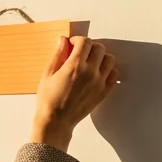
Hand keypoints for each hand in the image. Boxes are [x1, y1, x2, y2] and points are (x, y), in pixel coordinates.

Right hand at [30, 36, 120, 151]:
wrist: (56, 121)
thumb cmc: (48, 100)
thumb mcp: (47, 74)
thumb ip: (57, 55)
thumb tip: (62, 41)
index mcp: (75, 66)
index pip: (85, 42)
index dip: (77, 40)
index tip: (72, 44)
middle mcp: (90, 72)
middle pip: (99, 48)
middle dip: (89, 46)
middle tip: (80, 52)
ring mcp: (99, 82)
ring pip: (109, 59)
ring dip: (100, 57)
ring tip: (90, 62)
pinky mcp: (104, 91)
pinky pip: (114, 74)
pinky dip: (108, 70)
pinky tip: (97, 73)